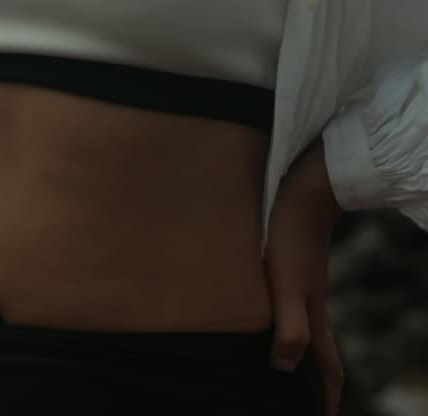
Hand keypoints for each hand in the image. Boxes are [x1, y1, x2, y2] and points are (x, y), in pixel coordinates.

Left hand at [264, 138, 344, 415]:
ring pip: (301, 325)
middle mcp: (313, 303)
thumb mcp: (287, 287)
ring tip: (270, 361)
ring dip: (293, 348)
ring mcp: (304, 283)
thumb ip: (290, 329)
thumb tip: (284, 370)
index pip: (328, 368)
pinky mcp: (291, 264)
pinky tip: (257, 310)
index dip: (327, 399)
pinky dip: (278, 318)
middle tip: (293, 397)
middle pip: (317, 350)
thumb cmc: (291, 238)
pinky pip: (287, 302)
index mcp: (316, 316)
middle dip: (310, 379)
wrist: (303, 190)